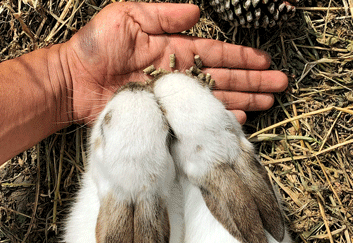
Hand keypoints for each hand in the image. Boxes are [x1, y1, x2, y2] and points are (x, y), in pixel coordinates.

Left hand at [63, 2, 287, 123]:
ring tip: (269, 101)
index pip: (216, 53)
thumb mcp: (126, 17)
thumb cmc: (94, 47)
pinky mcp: (162, 116)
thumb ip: (161, 14)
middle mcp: (178, 75)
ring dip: (244, 100)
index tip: (266, 62)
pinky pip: (194, 119)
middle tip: (281, 85)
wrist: (72, 81)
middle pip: (224, 78)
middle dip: (253, 81)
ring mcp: (171, 98)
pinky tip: (239, 119)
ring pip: (216, 99)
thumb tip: (195, 12)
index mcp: (173, 50)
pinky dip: (217, 118)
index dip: (242, 58)